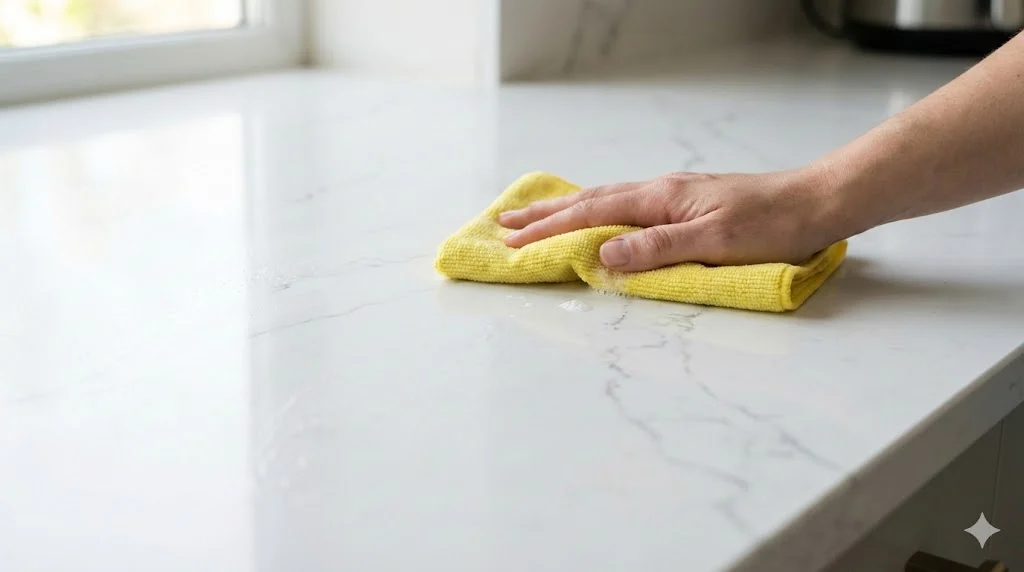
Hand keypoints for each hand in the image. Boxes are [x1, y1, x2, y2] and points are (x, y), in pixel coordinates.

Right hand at [499, 170, 840, 271]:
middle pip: (590, 201)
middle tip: (504, 222)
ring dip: (566, 210)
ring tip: (536, 216)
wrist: (818, 203)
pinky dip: (597, 211)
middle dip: (545, 214)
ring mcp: (673, 196)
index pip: (593, 215)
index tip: (512, 241)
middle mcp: (661, 192)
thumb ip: (658, 248)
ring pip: (606, 200)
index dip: (550, 230)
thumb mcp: (715, 243)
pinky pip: (626, 206)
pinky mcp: (686, 206)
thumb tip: (604, 254)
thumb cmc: (773, 225)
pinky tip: (597, 216)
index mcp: (661, 199)